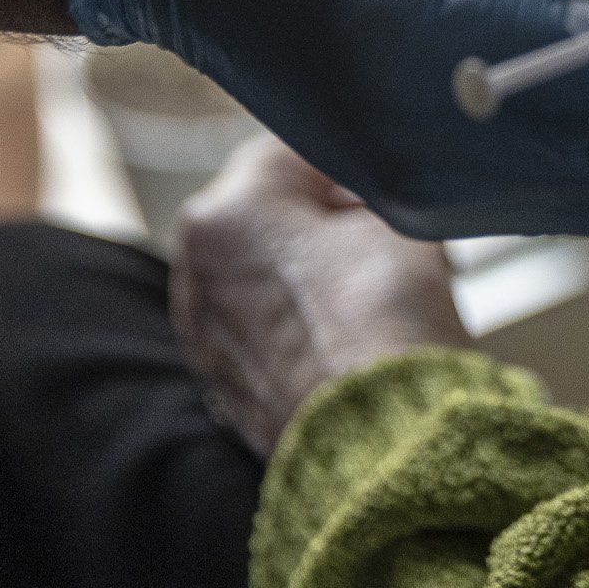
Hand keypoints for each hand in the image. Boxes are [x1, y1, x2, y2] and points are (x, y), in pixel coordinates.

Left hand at [170, 136, 467, 454]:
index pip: (293, 155)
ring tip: (369, 296)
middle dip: (322, 224)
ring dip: (307, 276)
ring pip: (262, 276)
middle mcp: (194, 269)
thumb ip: (364, 194)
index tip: (388, 192)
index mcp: (223, 211)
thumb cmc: (385, 317)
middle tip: (385, 242)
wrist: (380, 432)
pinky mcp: (222, 385)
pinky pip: (262, 330)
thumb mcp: (394, 217)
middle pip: (268, 218)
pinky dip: (297, 324)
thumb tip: (360, 203)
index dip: (351, 168)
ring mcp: (203, 333)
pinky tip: (346, 337)